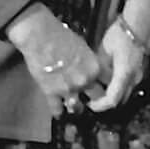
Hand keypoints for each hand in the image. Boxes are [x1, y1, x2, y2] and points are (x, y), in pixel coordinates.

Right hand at [6, 2, 107, 116]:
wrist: (40, 36)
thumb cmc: (61, 35)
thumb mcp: (82, 47)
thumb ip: (88, 61)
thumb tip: (88, 67)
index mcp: (95, 68)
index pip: (108, 82)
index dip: (105, 86)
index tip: (103, 87)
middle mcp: (85, 81)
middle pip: (97, 98)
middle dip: (93, 98)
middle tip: (90, 99)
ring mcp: (68, 89)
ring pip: (78, 107)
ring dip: (76, 107)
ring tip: (74, 107)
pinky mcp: (51, 93)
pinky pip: (57, 109)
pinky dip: (58, 111)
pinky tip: (58, 113)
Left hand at [89, 0, 149, 112]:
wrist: (141, 22)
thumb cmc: (122, 33)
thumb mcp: (104, 50)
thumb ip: (99, 69)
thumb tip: (91, 80)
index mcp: (124, 74)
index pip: (112, 100)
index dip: (99, 106)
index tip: (89, 103)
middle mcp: (134, 78)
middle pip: (119, 99)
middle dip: (104, 101)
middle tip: (90, 95)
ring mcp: (139, 75)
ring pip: (123, 92)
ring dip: (111, 93)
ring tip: (97, 85)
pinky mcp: (139, 70)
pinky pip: (127, 83)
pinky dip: (116, 85)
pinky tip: (107, 75)